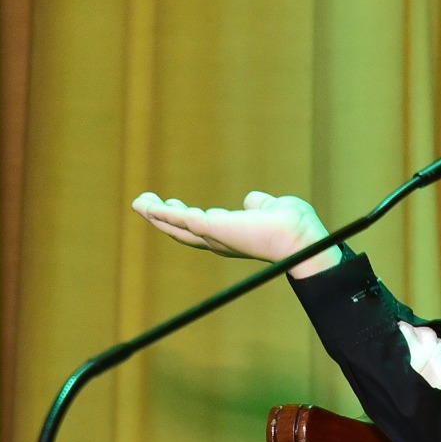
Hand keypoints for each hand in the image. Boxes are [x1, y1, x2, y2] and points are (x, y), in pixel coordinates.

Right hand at [131, 190, 339, 278]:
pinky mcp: (212, 227)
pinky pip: (180, 218)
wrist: (301, 239)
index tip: (172, 204)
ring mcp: (215, 236)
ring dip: (156, 214)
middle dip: (162, 217)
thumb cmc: (294, 227)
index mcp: (233, 236)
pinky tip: (149, 204)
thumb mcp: (272, 208)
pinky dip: (162, 212)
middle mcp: (220, 241)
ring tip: (139, 202)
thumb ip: (259, 205)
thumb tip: (252, 200)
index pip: (203, 228)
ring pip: (177, 226)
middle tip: (143, 203)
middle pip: (183, 230)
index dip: (185, 216)